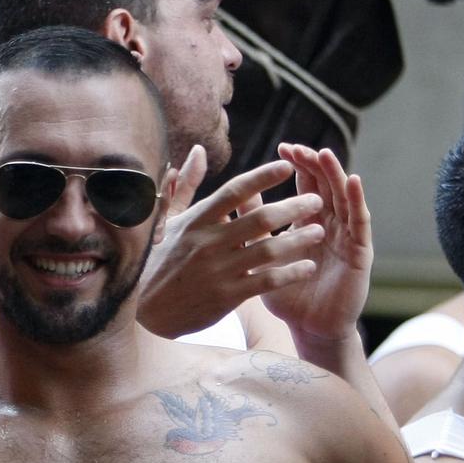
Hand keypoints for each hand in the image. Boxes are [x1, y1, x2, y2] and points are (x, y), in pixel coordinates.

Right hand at [136, 156, 317, 337]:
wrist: (144, 311)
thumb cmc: (157, 260)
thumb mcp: (167, 220)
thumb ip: (186, 185)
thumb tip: (198, 151)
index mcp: (196, 221)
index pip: (234, 192)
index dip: (263, 177)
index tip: (287, 167)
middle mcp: (208, 243)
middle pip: (259, 219)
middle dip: (292, 207)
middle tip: (316, 200)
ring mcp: (218, 271)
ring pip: (268, 250)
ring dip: (298, 239)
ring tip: (319, 230)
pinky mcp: (226, 297)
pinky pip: (266, 281)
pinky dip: (290, 273)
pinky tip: (308, 266)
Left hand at [261, 145, 373, 346]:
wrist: (309, 329)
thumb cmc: (287, 295)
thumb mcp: (265, 257)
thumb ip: (254, 228)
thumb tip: (231, 199)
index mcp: (309, 223)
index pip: (306, 186)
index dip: (297, 166)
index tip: (282, 148)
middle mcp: (331, 225)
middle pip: (325, 186)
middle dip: (313, 164)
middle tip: (298, 148)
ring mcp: (347, 236)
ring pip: (343, 197)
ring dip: (335, 174)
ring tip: (324, 154)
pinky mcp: (360, 251)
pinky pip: (360, 221)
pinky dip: (357, 200)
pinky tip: (352, 181)